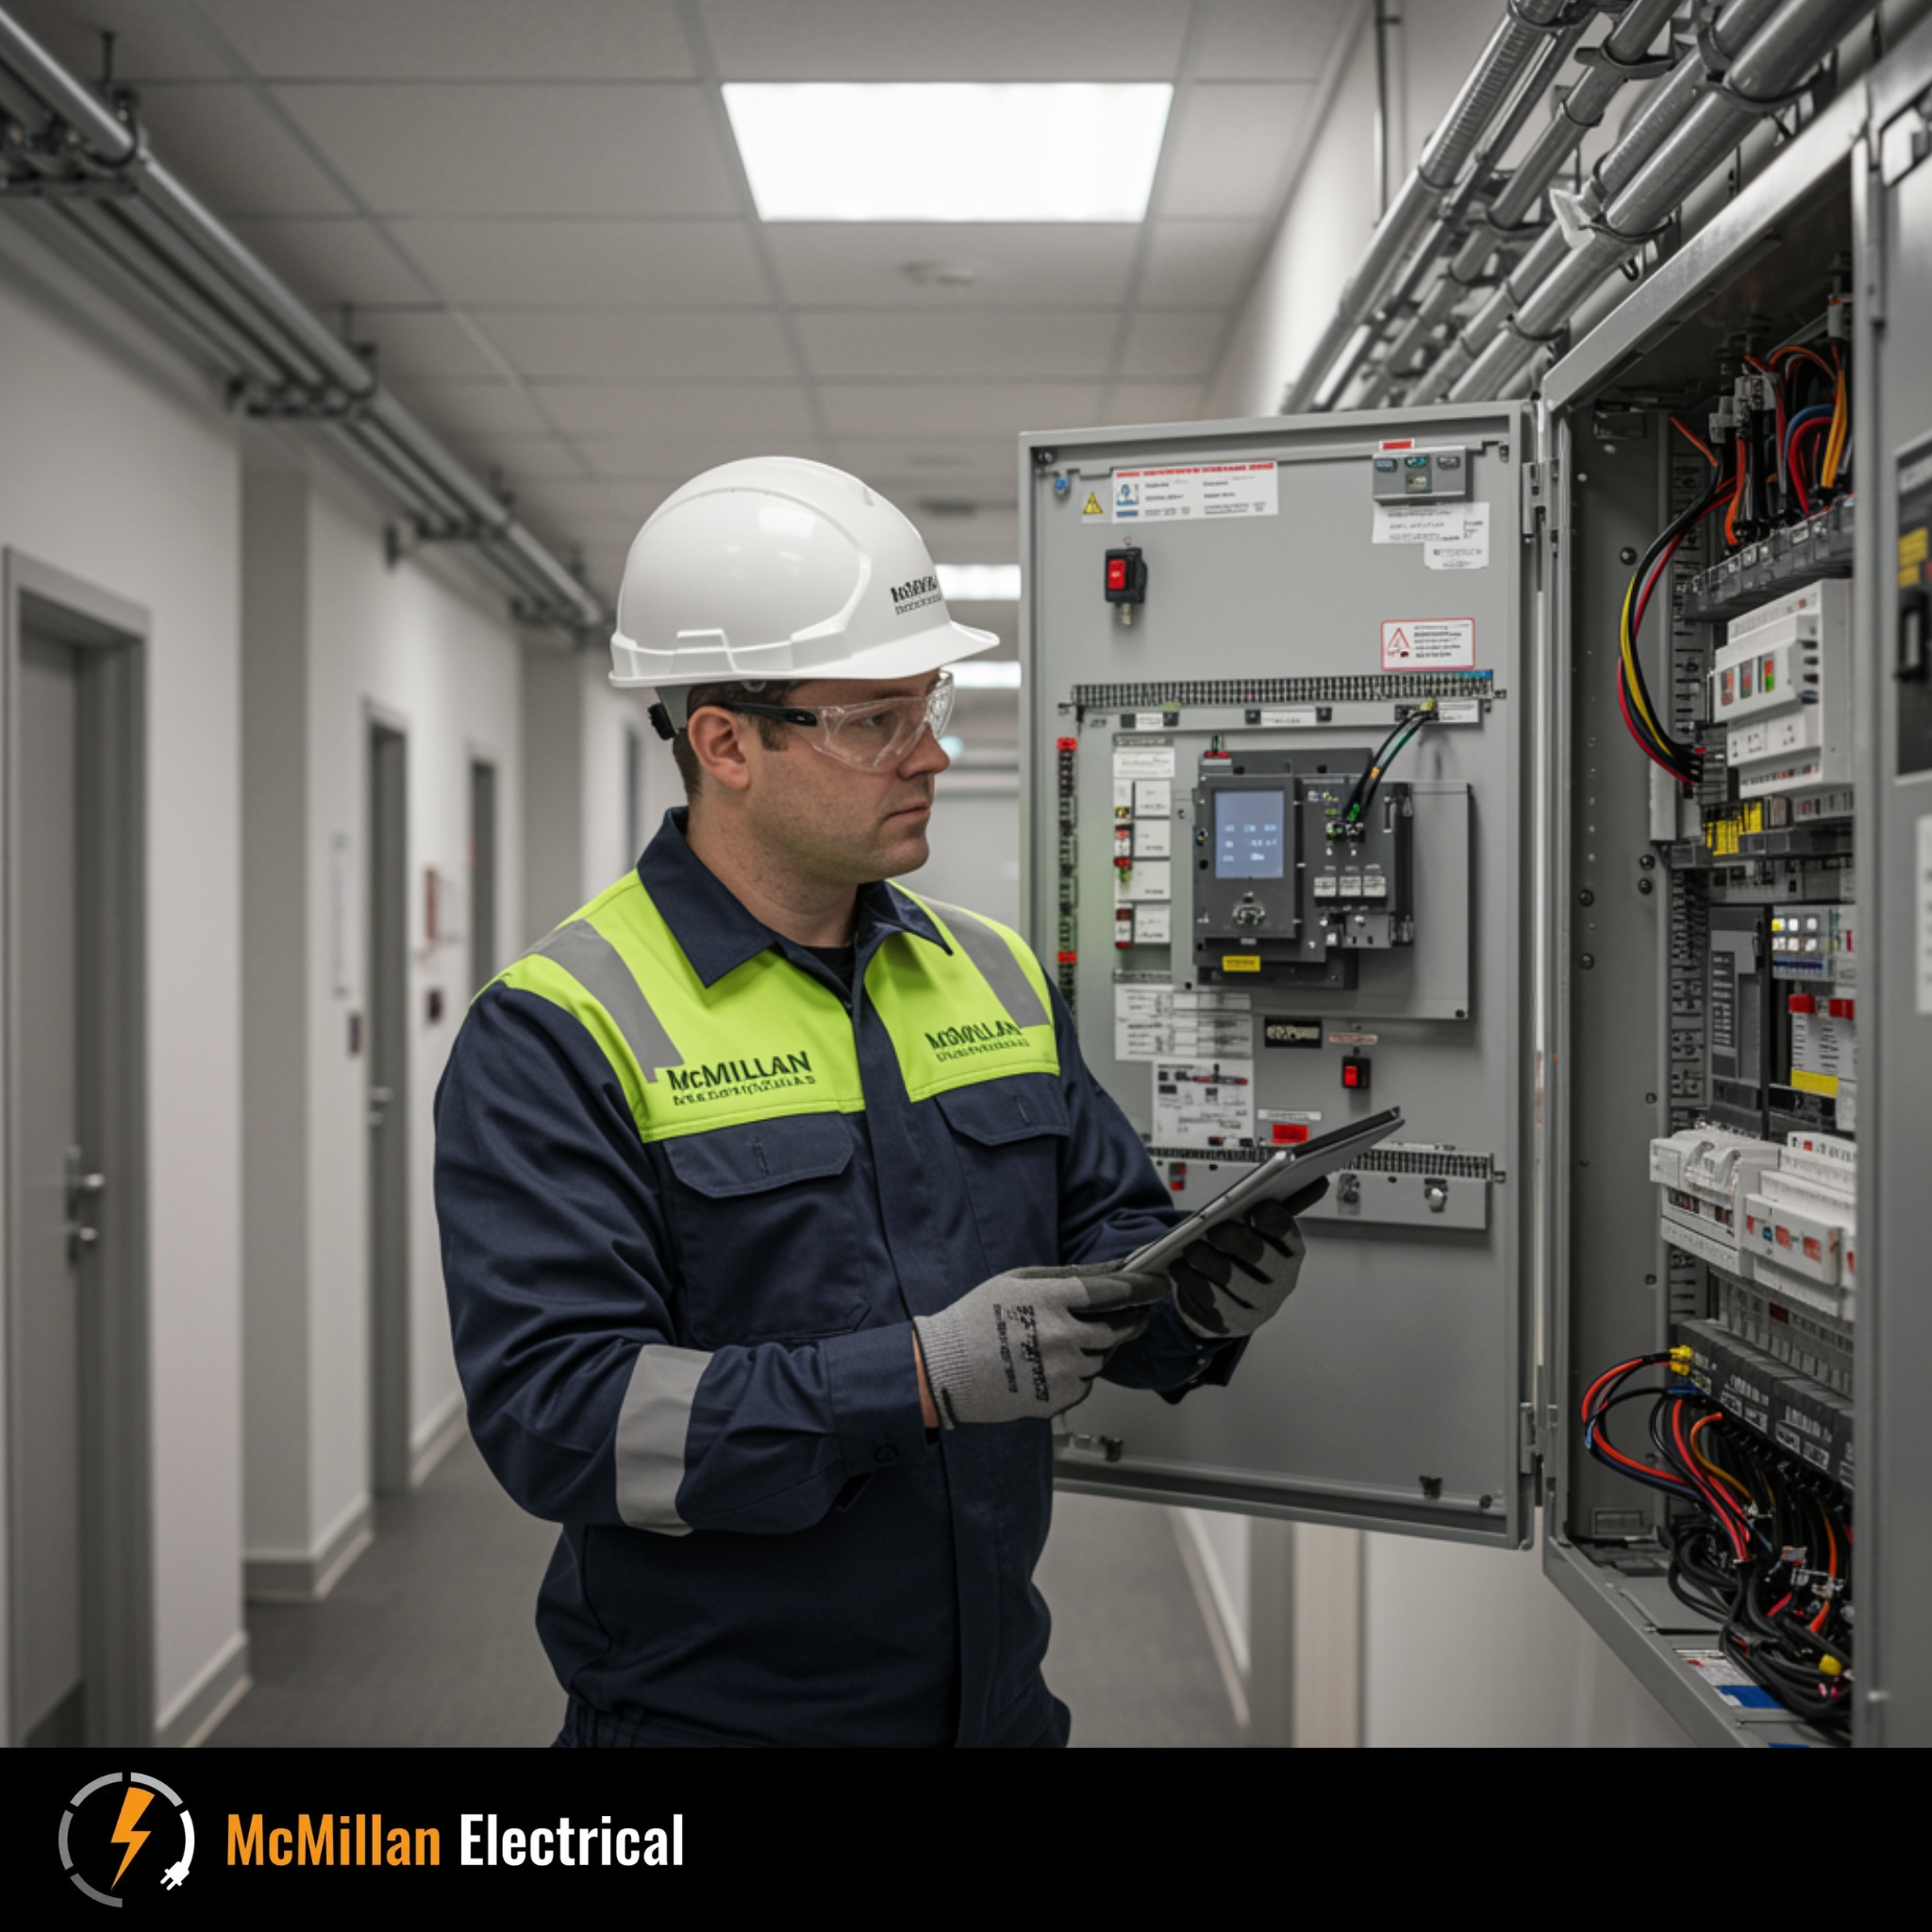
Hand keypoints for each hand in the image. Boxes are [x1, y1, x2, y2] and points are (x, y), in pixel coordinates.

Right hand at [912, 1260, 1170, 1427]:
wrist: (947, 1369)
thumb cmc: (977, 1317)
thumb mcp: (1017, 1282)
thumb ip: (1065, 1277)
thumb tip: (1109, 1269)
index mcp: (1051, 1299)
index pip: (1113, 1290)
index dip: (1142, 1286)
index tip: (1160, 1283)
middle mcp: (1062, 1334)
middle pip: (1119, 1327)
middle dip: (1134, 1317)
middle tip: (1138, 1312)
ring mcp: (1061, 1370)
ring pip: (1104, 1357)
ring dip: (1101, 1346)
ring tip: (1072, 1338)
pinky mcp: (1058, 1398)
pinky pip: (1086, 1383)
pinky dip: (1080, 1372)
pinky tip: (1055, 1363)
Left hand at [1170, 1177, 1327, 1339]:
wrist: (1224, 1304)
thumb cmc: (1238, 1257)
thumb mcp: (1252, 1233)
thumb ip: (1261, 1209)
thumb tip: (1297, 1179)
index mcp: (1291, 1252)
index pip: (1287, 1232)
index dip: (1274, 1219)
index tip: (1255, 1207)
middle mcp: (1282, 1280)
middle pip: (1260, 1255)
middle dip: (1235, 1239)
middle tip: (1214, 1229)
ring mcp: (1261, 1305)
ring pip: (1234, 1280)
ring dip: (1208, 1260)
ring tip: (1190, 1249)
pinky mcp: (1235, 1323)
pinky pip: (1213, 1301)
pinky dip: (1192, 1281)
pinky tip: (1179, 1267)